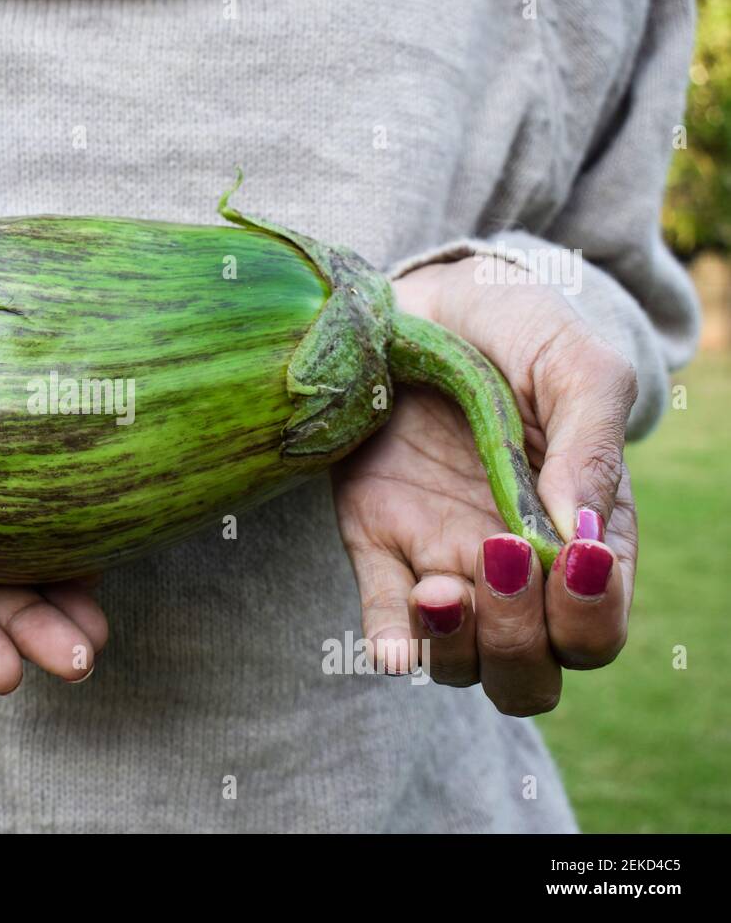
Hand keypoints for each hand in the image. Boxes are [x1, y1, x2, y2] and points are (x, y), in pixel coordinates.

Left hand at [332, 258, 637, 715]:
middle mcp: (514, 571)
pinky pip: (382, 619)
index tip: (570, 557)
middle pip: (528, 673)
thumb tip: (579, 533)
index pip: (596, 631)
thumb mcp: (576, 370)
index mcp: (582, 541)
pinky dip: (388, 642)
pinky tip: (392, 645)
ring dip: (454, 645)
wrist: (429, 298)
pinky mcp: (377, 543)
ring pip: (457, 662)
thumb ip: (592, 446)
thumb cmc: (519, 333)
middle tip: (501, 559)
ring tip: (440, 589)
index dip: (590, 620)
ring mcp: (442, 561)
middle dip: (519, 645)